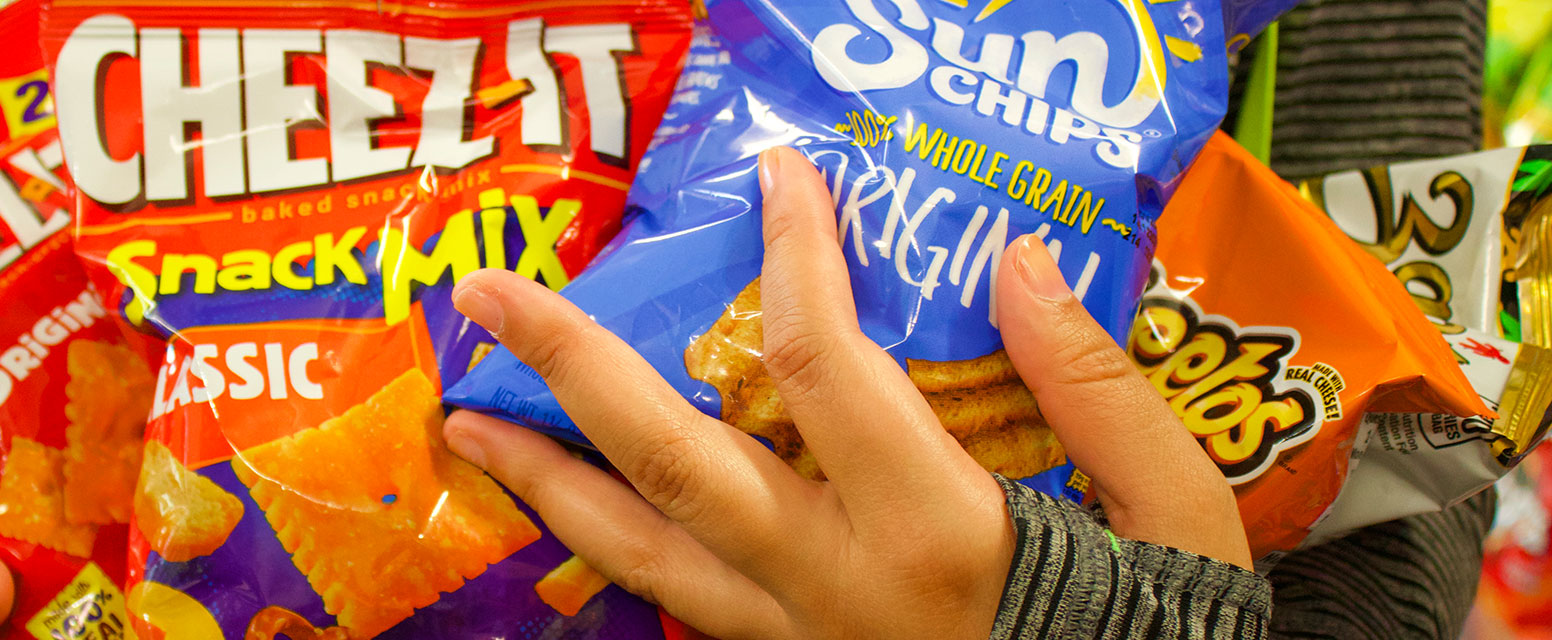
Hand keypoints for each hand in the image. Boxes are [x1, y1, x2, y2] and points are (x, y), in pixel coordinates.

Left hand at [443, 146, 1250, 638]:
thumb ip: (1095, 382)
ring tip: (467, 421)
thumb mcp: (1179, 512)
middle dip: (570, 369)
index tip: (777, 177)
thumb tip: (1012, 259)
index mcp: (937, 531)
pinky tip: (567, 507)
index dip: (794, 254)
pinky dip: (607, 550)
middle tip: (487, 298)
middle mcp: (839, 588)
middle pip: (672, 463)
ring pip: (642, 556)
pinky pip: (675, 606)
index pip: (824, 364)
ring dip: (545, 479)